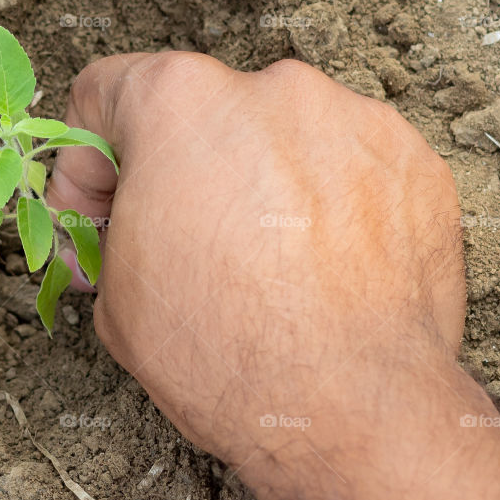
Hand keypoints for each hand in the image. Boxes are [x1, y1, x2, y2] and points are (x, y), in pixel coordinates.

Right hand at [48, 53, 465, 461]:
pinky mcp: (412, 160)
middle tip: (178, 244)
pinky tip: (319, 267)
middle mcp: (271, 90)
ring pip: (281, 137)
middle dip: (181, 172)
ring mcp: (351, 119)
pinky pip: (349, 165)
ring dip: (261, 184)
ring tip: (263, 265)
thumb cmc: (232, 355)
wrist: (353, 409)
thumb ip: (109, 229)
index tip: (100, 207)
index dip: (87, 160)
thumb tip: (118, 228)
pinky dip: (330, 204)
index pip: (106, 91)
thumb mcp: (117, 296)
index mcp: (181, 103)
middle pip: (202, 114)